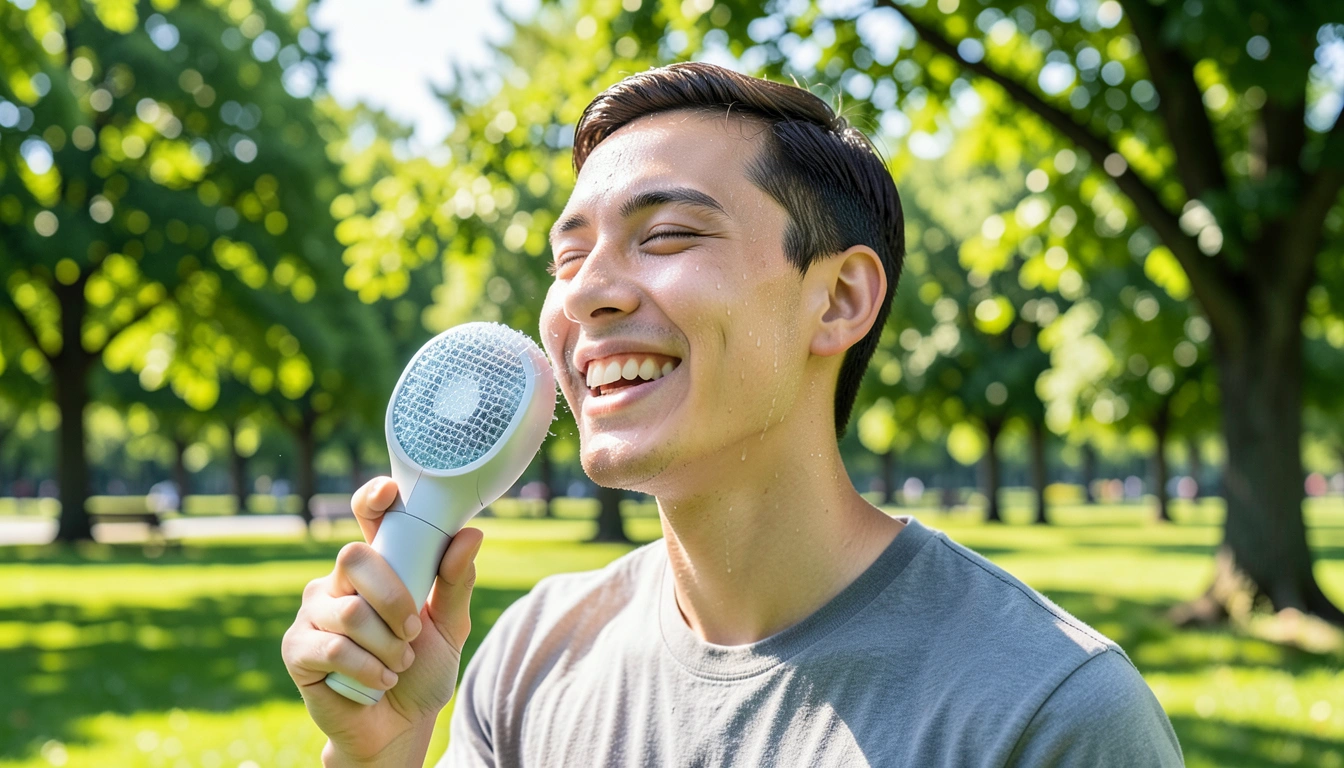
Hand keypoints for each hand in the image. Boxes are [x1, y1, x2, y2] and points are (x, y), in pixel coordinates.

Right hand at [281, 477, 483, 765]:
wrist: (399, 725)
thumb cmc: (422, 668)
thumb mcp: (450, 625)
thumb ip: (456, 581)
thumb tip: (471, 533)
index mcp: (376, 567)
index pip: (367, 518)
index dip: (373, 498)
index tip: (390, 492)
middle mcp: (339, 581)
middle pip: (355, 558)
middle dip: (394, 598)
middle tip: (413, 632)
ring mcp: (314, 612)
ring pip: (350, 612)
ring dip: (387, 646)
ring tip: (399, 664)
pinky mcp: (298, 648)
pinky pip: (333, 648)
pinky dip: (368, 669)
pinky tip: (379, 681)